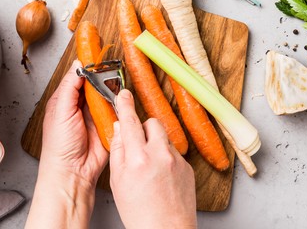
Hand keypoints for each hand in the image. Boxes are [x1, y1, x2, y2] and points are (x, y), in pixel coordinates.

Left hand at [25, 60, 108, 228]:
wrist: (73, 172)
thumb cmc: (59, 147)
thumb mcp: (61, 111)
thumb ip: (70, 87)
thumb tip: (77, 65)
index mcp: (65, 100)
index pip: (77, 76)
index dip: (87, 65)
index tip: (96, 50)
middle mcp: (80, 106)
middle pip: (95, 84)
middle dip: (103, 76)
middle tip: (112, 65)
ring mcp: (95, 115)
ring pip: (107, 95)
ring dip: (112, 90)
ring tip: (117, 80)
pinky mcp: (108, 125)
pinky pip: (117, 110)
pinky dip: (120, 105)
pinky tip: (122, 99)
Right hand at [109, 89, 196, 228]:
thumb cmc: (140, 213)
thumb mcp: (118, 182)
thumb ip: (118, 151)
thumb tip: (120, 129)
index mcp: (138, 158)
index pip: (130, 121)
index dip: (125, 104)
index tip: (123, 94)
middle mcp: (159, 155)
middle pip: (152, 123)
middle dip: (143, 129)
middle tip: (137, 146)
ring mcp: (177, 160)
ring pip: (164, 138)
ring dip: (155, 144)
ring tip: (149, 167)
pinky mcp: (188, 167)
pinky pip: (174, 153)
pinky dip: (166, 159)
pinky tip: (161, 177)